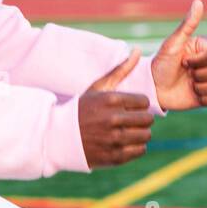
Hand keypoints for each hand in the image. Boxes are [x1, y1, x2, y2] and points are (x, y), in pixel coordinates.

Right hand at [78, 49, 154, 167]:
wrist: (59, 138)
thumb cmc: (80, 110)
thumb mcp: (97, 88)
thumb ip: (119, 71)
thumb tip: (137, 51)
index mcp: (111, 100)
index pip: (144, 102)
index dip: (138, 105)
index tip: (130, 108)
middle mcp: (113, 119)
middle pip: (147, 119)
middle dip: (141, 120)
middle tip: (131, 122)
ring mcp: (114, 139)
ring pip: (145, 136)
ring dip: (140, 134)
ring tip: (129, 133)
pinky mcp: (113, 156)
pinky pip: (139, 151)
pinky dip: (136, 148)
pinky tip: (125, 143)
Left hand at [151, 0, 206, 110]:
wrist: (154, 88)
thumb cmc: (161, 64)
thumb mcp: (173, 44)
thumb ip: (187, 24)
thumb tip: (198, 1)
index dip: (198, 62)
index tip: (183, 62)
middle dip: (200, 75)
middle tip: (186, 75)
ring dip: (202, 88)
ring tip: (189, 85)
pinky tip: (195, 95)